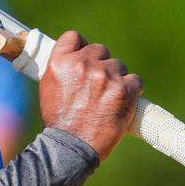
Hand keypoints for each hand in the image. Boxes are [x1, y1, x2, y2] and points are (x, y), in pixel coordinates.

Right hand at [38, 30, 142, 161]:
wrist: (72, 148)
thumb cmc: (59, 122)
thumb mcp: (49, 89)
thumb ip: (62, 68)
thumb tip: (76, 58)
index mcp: (60, 62)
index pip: (74, 37)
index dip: (82, 47)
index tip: (86, 57)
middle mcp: (83, 64)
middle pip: (100, 50)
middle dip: (101, 64)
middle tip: (98, 86)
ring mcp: (105, 75)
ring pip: (119, 66)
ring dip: (116, 79)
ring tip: (108, 100)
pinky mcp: (124, 89)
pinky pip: (136, 80)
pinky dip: (132, 90)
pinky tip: (123, 102)